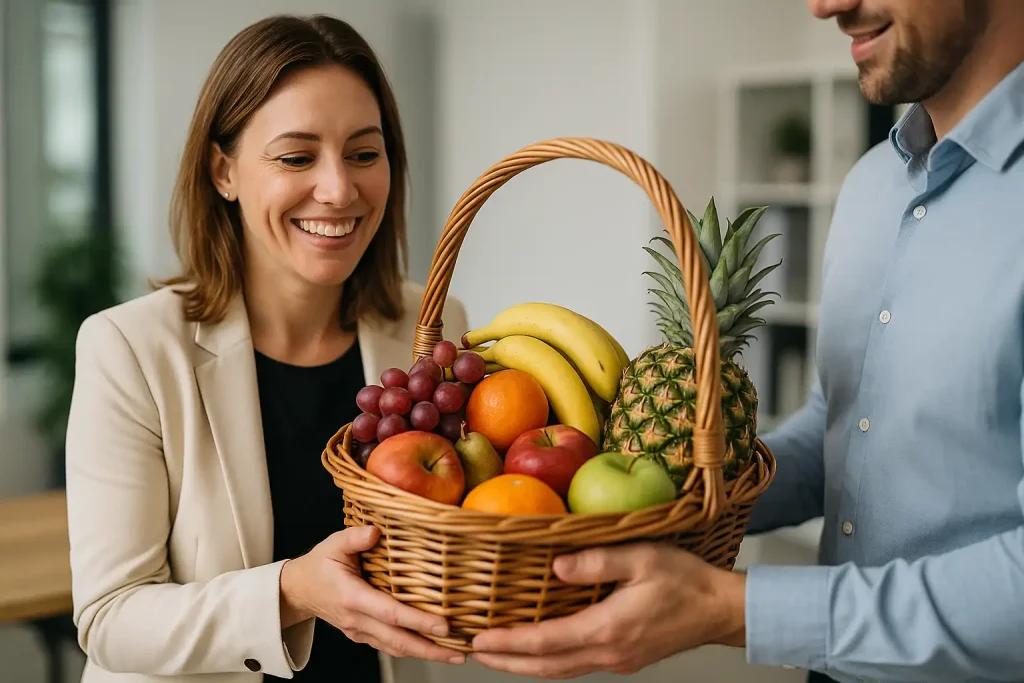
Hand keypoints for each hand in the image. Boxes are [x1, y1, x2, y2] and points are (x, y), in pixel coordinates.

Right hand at [280, 525, 465, 664]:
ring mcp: (359, 631)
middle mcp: (357, 620)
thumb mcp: (333, 544)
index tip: (444, 625)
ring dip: (426, 653)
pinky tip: (433, 648)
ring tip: (455, 654)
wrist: (298, 589)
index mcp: (352, 597)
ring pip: (396, 648)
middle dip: (431, 649)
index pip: (390, 613)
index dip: (418, 620)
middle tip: (460, 652)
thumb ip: (354, 537)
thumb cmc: (320, 564)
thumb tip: (376, 531)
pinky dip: (412, 649)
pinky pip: (390, 646)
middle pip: (398, 641)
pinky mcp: (363, 635)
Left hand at [469, 542, 745, 678]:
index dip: (508, 643)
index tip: (478, 640)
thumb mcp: (642, 558)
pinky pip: (576, 665)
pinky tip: (539, 651)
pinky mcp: (625, 658)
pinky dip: (549, 661)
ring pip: (560, 671)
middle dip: (507, 662)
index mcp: (608, 629)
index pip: (545, 642)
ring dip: (525, 666)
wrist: (723, 609)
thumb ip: (597, 561)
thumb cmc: (686, 579)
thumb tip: (556, 567)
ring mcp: (617, 660)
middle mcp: (609, 652)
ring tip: (496, 655)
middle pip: (546, 667)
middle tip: (473, 653)